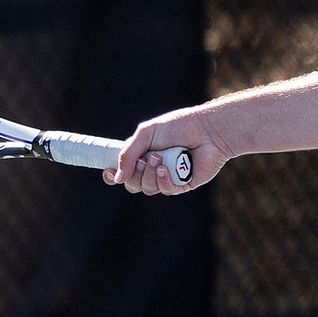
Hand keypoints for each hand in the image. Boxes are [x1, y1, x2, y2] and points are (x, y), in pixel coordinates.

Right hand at [103, 105, 228, 195]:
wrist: (208, 130)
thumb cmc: (179, 126)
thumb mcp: (146, 133)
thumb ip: (127, 154)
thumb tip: (116, 178)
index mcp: (143, 154)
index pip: (122, 171)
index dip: (113, 175)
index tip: (109, 173)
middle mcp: (154, 168)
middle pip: (132, 184)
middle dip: (134, 173)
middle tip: (144, 158)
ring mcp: (168, 177)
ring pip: (148, 188)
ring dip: (149, 174)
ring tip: (160, 158)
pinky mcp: (183, 184)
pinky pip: (166, 190)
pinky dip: (164, 180)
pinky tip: (167, 168)